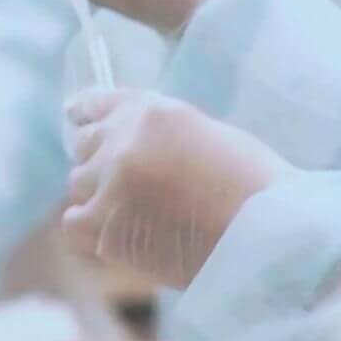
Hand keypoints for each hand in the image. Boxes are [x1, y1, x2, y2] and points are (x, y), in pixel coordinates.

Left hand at [62, 90, 289, 290]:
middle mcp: (123, 140)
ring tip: (135, 216)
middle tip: (127, 187)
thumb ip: (161, 135)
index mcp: (152, 111)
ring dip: (99, 197)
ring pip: (79, 185)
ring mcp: (110, 184)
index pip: (98, 104)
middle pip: (85, 146)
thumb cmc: (254, 188)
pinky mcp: (105, 228)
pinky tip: (118, 236)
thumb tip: (131, 148)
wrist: (266, 236)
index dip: (87, 115)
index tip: (77, 118)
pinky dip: (91, 231)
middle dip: (101, 163)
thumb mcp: (206, 135)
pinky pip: (75, 225)